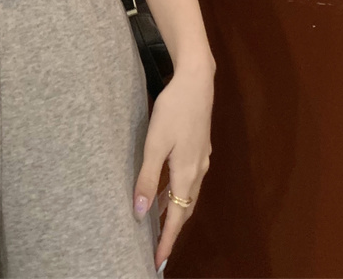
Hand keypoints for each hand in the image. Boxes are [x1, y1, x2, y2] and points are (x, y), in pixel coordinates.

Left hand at [132, 61, 214, 272]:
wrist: (196, 81)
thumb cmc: (174, 110)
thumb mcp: (155, 143)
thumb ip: (148, 178)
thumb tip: (141, 212)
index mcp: (187, 173)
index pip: (177, 217)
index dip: (167, 240)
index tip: (157, 261)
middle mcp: (198, 170)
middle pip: (186, 208)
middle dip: (172, 229)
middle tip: (156, 247)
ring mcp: (201, 158)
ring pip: (188, 193)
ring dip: (175, 210)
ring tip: (158, 224)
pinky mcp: (199, 146)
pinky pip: (189, 179)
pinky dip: (178, 191)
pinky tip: (167, 187)